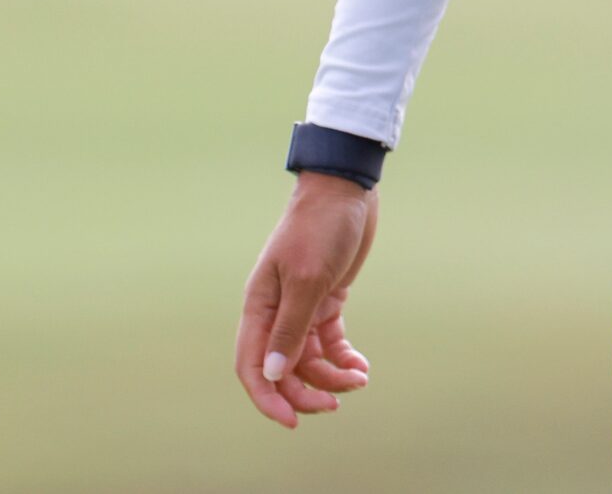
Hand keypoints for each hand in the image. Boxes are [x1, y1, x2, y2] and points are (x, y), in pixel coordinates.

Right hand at [234, 171, 378, 427]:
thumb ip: (290, 329)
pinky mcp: (326, 300)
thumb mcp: (307, 279)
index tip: (293, 421)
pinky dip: (343, 359)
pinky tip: (361, 366)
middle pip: (282, 369)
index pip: (251, 365)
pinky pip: (329, 343)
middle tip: (335, 404)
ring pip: (308, 360)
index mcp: (259, 306)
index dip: (267, 398)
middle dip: (306, 392)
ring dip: (332, 377)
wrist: (346, 189)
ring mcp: (301, 306)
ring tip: (359, 378)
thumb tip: (272, 375)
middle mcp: (276, 311)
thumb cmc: (320, 228)